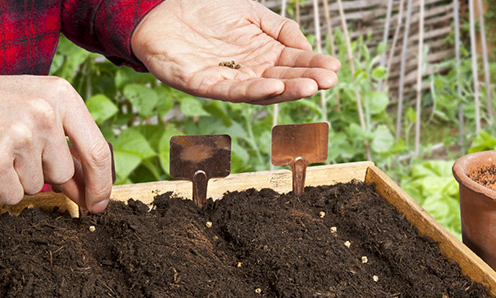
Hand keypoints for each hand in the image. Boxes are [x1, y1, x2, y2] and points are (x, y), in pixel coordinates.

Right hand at [0, 46, 111, 212]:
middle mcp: (44, 114)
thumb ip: (63, 142)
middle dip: (43, 176)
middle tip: (11, 152)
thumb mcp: (32, 106)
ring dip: (15, 179)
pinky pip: (10, 196)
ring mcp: (19, 137)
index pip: (97, 151)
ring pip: (35, 187)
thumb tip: (88, 189)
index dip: (101, 184)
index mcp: (61, 96)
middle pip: (63, 173)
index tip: (99, 203)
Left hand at [131, 0, 340, 104]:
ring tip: (309, 87)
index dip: (313, 66)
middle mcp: (246, 71)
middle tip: (329, 81)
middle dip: (306, 80)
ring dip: (286, 90)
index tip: (334, 69)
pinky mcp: (202, 84)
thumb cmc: (204, 10)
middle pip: (281, 80)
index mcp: (260, 54)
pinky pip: (230, 91)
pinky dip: (252, 90)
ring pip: (260, 90)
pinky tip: (272, 86)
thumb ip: (280, 29)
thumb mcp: (252, 13)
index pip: (292, 63)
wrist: (161, 8)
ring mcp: (225, 79)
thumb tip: (306, 48)